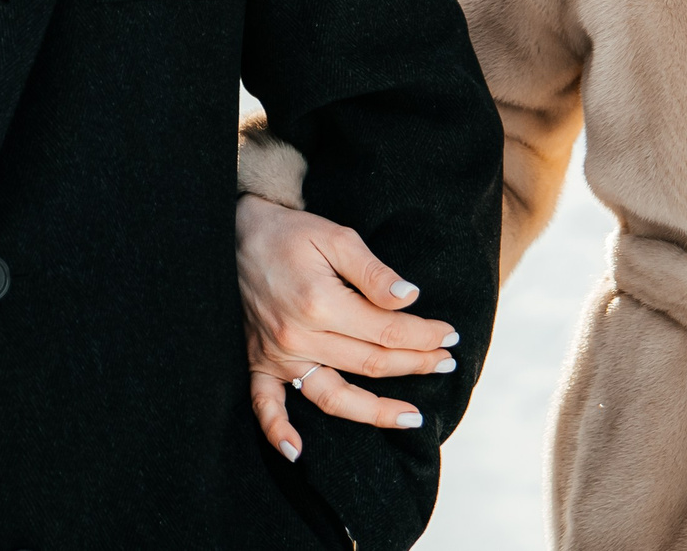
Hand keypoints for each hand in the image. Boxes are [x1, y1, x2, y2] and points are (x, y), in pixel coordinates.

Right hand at [236, 193, 461, 461]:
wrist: (237, 234)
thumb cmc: (291, 234)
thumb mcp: (337, 237)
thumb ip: (374, 272)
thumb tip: (410, 298)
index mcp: (321, 303)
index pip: (387, 331)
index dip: (424, 335)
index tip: (449, 335)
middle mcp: (299, 337)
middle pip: (370, 364)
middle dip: (416, 364)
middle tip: (447, 363)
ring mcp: (278, 355)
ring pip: (333, 396)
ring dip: (375, 411)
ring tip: (412, 418)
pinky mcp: (259, 362)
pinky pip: (265, 406)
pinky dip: (277, 432)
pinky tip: (298, 453)